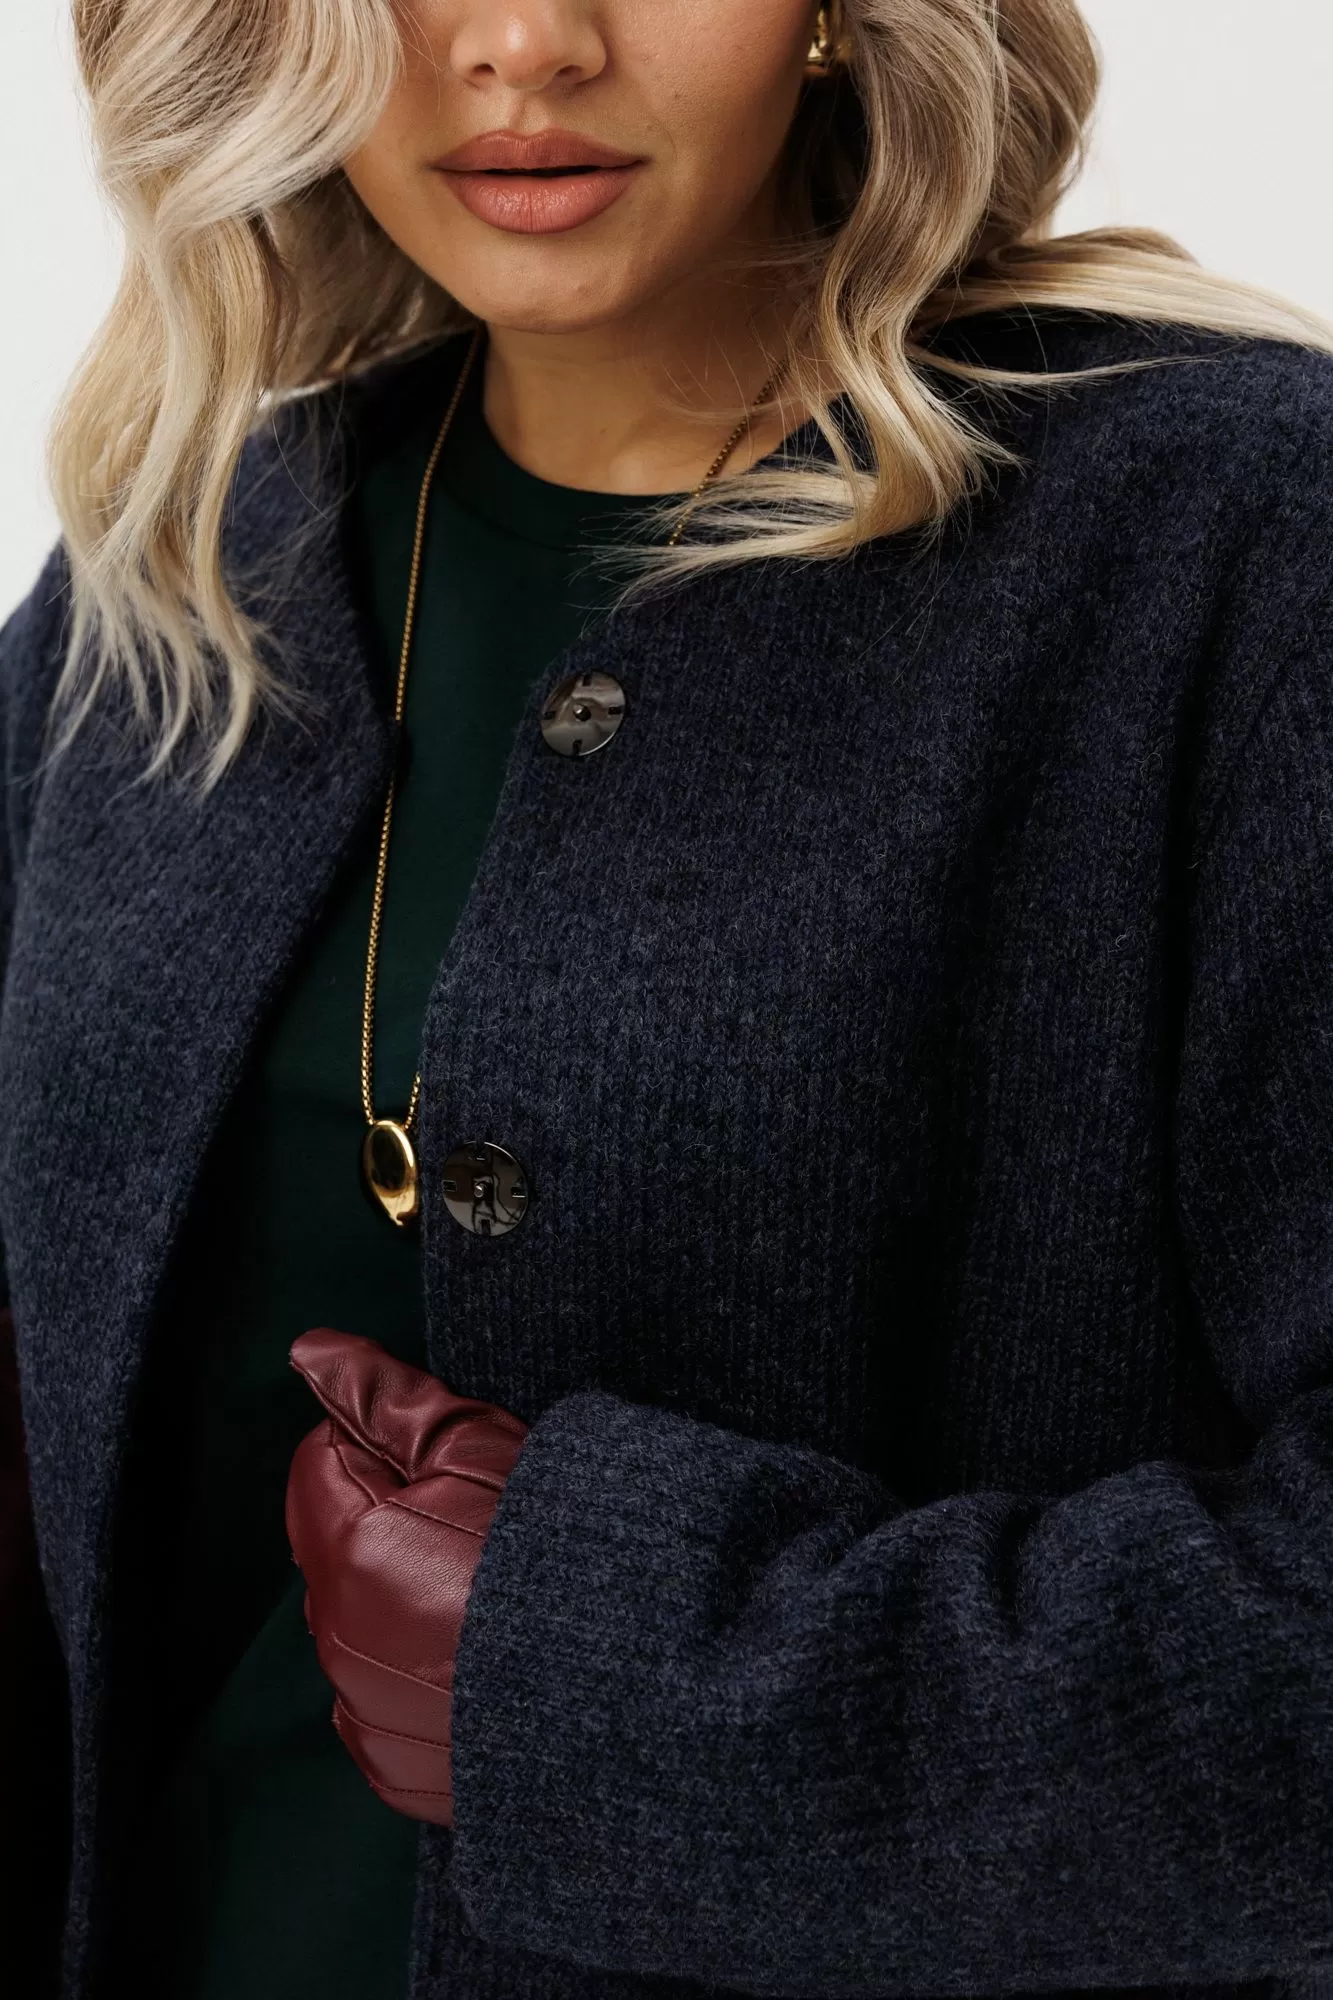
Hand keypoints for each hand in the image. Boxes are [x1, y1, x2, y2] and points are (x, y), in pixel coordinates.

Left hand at [285, 1329, 528, 1827]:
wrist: (639, 1694)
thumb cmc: (568, 1554)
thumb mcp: (483, 1448)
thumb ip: (385, 1396)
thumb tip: (309, 1350)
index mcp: (349, 1551)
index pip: (321, 1460)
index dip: (383, 1446)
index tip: (448, 1462)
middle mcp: (338, 1642)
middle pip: (335, 1542)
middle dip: (385, 1519)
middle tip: (481, 1525)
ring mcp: (366, 1716)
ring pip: (356, 1620)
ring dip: (398, 1596)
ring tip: (490, 1595)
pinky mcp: (398, 1768)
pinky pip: (379, 1698)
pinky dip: (415, 1672)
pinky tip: (480, 1659)